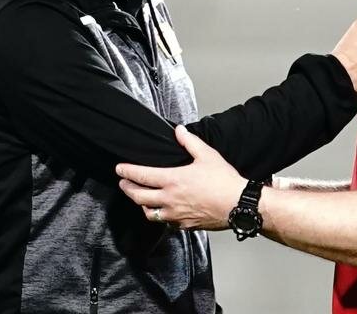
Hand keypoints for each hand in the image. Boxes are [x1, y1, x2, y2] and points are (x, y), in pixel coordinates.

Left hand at [116, 125, 246, 229]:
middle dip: (128, 188)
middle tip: (123, 183)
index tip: (119, 169)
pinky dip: (159, 215)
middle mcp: (170, 199)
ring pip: (149, 213)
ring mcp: (175, 215)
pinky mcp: (184, 225)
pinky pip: (165, 222)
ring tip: (141, 198)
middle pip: (139, 196)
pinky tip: (162, 210)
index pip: (141, 176)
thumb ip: (190, 142)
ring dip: (141, 204)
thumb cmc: (224, 181)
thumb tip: (179, 131)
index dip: (127, 171)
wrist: (237, 205)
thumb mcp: (207, 155)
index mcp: (173, 180)